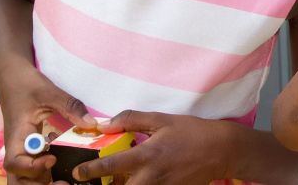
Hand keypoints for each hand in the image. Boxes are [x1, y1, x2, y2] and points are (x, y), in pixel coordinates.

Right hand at [0, 70, 96, 183]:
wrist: (13, 77)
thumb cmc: (27, 84)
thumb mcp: (50, 92)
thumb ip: (71, 107)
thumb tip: (92, 124)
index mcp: (17, 136)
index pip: (14, 163)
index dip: (31, 168)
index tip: (52, 159)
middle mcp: (17, 148)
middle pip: (17, 179)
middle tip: (63, 183)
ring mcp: (22, 151)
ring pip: (23, 178)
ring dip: (40, 182)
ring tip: (64, 180)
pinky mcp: (29, 149)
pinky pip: (32, 170)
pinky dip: (44, 174)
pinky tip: (61, 164)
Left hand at [71, 111, 240, 184]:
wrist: (220, 150)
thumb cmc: (191, 132)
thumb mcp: (162, 119)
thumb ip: (132, 119)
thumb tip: (105, 122)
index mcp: (146, 155)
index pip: (111, 166)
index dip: (90, 170)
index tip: (77, 172)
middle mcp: (150, 176)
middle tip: (95, 183)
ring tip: (115, 181)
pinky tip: (140, 181)